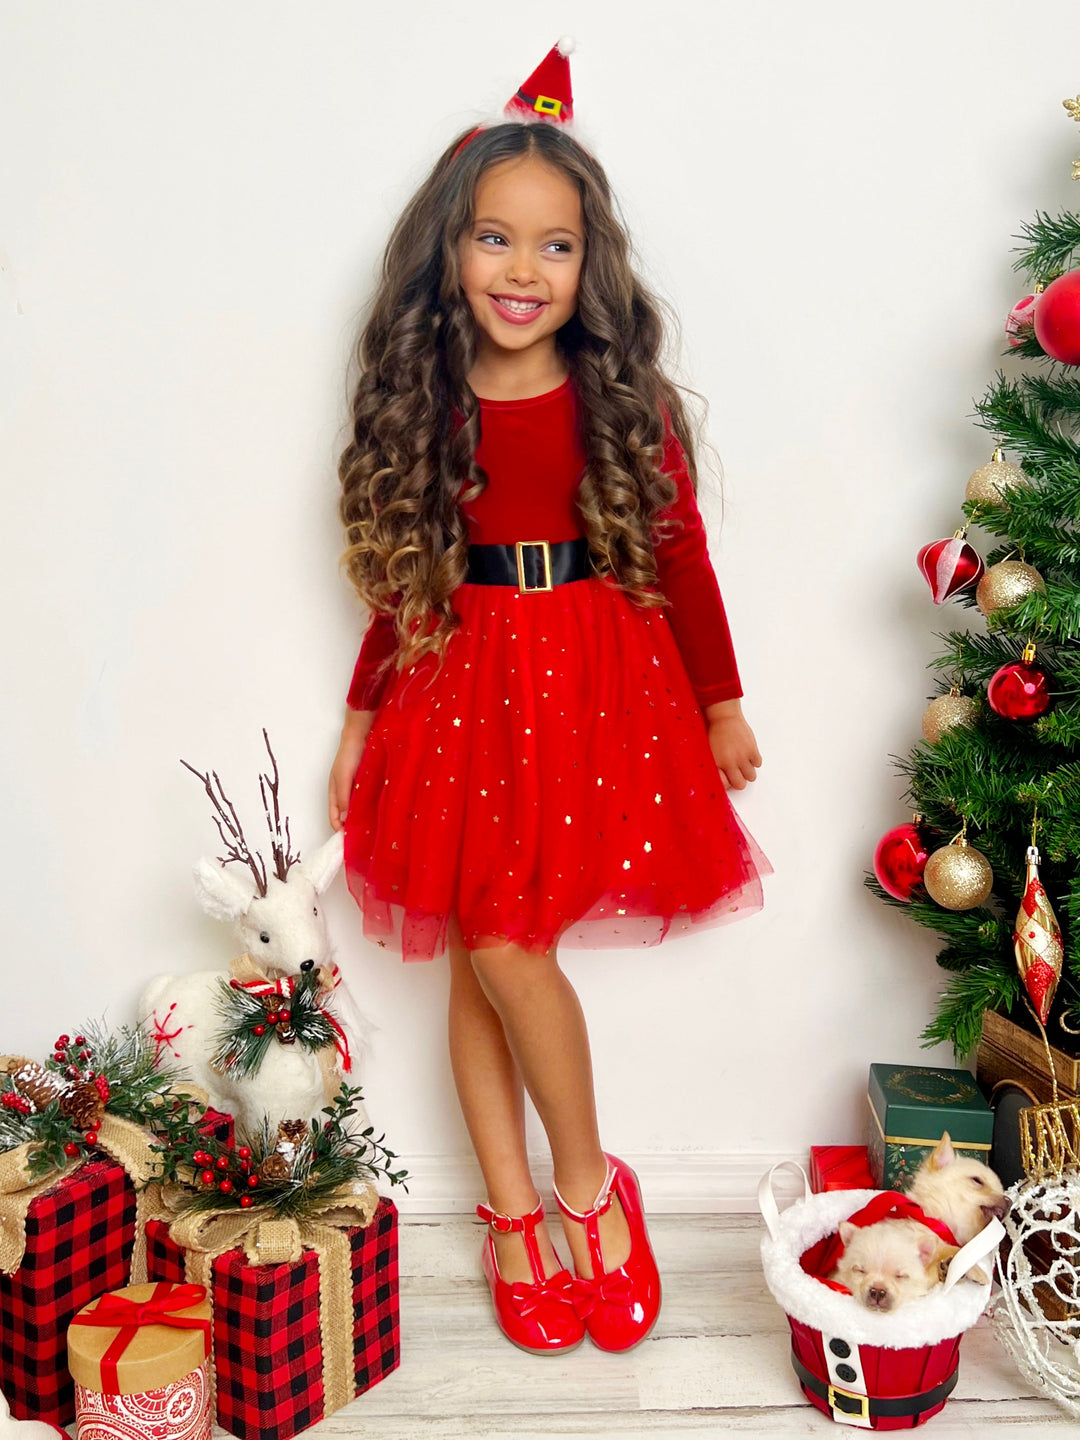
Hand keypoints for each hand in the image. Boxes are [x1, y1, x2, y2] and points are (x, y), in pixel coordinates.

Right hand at [329, 708, 376, 830]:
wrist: (361, 735)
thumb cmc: (348, 755)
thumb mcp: (343, 778)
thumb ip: (343, 798)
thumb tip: (342, 820)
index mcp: (334, 793)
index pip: (334, 818)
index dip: (340, 830)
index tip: (350, 842)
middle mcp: (344, 793)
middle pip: (346, 816)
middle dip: (352, 827)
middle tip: (364, 840)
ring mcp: (356, 789)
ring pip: (358, 809)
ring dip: (363, 819)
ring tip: (374, 830)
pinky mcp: (368, 784)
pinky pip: (368, 800)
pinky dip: (371, 808)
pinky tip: (380, 814)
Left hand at [702, 699, 761, 790]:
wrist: (723, 717)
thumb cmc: (713, 732)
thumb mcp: (707, 751)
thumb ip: (713, 766)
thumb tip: (717, 779)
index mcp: (716, 764)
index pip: (724, 786)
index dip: (726, 784)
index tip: (726, 780)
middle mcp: (730, 763)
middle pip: (740, 785)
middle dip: (738, 781)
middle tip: (735, 774)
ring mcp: (742, 757)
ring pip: (751, 777)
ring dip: (747, 772)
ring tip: (741, 764)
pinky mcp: (752, 749)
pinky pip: (758, 764)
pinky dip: (753, 761)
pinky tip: (746, 755)